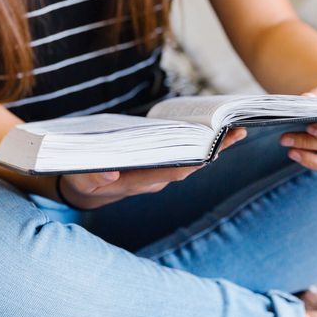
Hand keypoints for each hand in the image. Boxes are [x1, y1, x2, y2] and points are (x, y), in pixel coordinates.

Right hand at [59, 128, 246, 208]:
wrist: (86, 188)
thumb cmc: (83, 180)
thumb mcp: (80, 180)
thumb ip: (90, 178)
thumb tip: (109, 175)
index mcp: (138, 182)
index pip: (172, 172)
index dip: (193, 161)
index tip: (215, 149)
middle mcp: (153, 179)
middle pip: (189, 166)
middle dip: (214, 151)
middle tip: (237, 132)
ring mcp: (157, 172)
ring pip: (189, 161)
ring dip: (211, 147)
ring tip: (233, 129)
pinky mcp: (156, 164)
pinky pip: (182, 155)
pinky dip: (198, 144)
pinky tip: (211, 131)